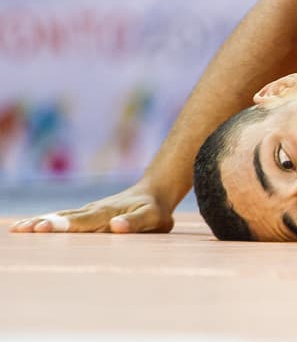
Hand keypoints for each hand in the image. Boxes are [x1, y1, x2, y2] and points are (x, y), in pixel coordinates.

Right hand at [9, 182, 175, 233]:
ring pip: (61, 217)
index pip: (82, 221)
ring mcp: (88, 212)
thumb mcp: (153, 217)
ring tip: (17, 229)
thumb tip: (116, 225)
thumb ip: (136, 222)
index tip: (43, 227)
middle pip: (65, 218)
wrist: (154, 192)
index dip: (63, 225)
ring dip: (39, 222)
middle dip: (42, 224)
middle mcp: (94, 211)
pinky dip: (46, 222)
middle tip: (20, 229)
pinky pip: (63, 219)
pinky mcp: (87, 215)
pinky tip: (30, 227)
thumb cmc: (155, 209)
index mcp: (107, 213)